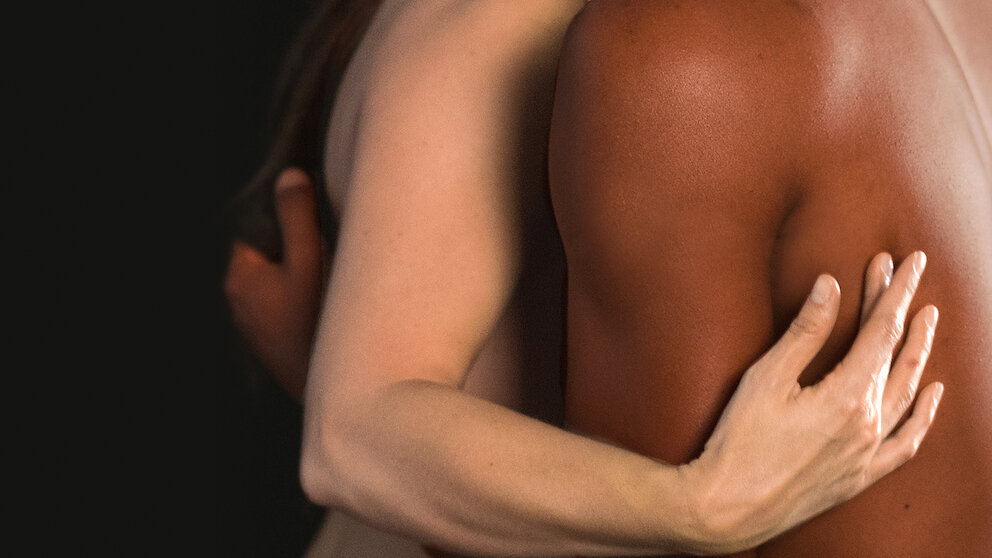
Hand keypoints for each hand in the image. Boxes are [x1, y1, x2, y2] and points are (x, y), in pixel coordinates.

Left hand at [224, 168, 326, 401]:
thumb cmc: (314, 326)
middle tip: (327, 243)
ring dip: (300, 273)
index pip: (253, 229)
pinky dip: (303, 297)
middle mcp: (240, 302)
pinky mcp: (274, 343)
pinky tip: (328, 303)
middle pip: (266, 255)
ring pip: (277, 282)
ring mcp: (257, 326)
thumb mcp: (309, 264)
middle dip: (294, 244)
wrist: (328, 390)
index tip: (311, 212)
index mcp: (241, 277)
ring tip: (331, 273)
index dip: (282, 217)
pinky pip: (285, 306)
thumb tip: (289, 177)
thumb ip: (298, 217)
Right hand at [682, 251, 941, 553]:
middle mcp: (868, 423)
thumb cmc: (739, 441)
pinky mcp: (861, 475)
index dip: (894, 292)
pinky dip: (923, 415)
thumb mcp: (766, 377)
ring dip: (920, 352)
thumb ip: (804, 330)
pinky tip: (930, 394)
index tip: (906, 261)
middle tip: (914, 274)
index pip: (881, 330)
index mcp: (847, 395)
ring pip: (908, 393)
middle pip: (898, 355)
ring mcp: (869, 452)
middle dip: (907, 310)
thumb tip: (830, 286)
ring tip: (927, 321)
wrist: (730, 507)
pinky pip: (906, 442)